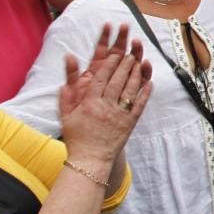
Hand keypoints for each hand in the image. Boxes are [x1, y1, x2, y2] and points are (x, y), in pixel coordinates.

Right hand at [60, 24, 152, 167]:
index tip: (115, 54)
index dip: (109, 64)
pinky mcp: (130, 123)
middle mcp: (106, 107)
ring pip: (130, 90)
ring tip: (140, 62)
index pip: (101, 78)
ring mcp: (119, 114)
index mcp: (90, 103)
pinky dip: (145, 93)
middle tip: (130, 53)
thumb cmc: (77, 138)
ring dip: (136, 74)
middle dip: (125, 65)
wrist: (90, 160)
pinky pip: (139, 105)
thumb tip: (64, 80)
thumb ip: (66, 95)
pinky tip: (150, 82)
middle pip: (117, 80)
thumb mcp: (65, 115)